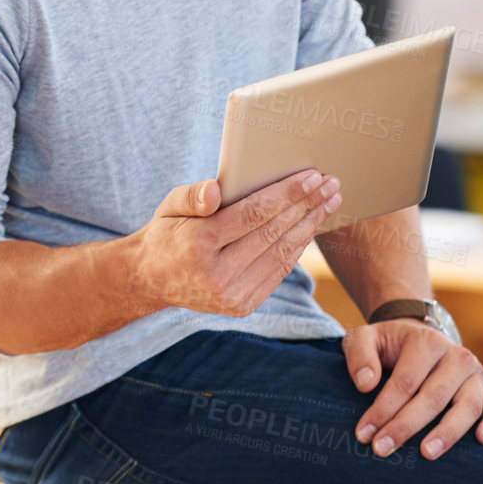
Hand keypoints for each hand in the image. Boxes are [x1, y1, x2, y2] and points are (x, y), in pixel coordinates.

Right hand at [128, 169, 341, 318]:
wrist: (151, 280)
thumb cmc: (167, 232)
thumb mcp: (169, 205)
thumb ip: (192, 195)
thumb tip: (216, 191)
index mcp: (198, 243)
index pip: (253, 215)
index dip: (286, 195)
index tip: (312, 176)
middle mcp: (216, 275)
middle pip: (273, 234)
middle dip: (306, 206)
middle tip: (331, 185)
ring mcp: (231, 296)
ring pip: (281, 255)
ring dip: (310, 226)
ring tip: (329, 202)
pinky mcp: (242, 307)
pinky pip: (278, 272)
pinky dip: (297, 247)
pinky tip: (310, 226)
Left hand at [342, 319, 482, 459]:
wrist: (419, 338)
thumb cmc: (389, 345)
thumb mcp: (365, 338)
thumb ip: (359, 354)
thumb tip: (365, 384)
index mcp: (427, 341)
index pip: (405, 381)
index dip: (383, 409)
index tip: (364, 434)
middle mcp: (456, 356)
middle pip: (433, 397)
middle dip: (405, 426)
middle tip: (382, 449)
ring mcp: (476, 373)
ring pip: (467, 405)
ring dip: (447, 432)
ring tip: (426, 454)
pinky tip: (482, 440)